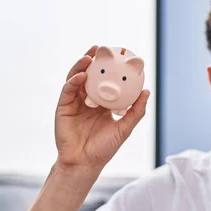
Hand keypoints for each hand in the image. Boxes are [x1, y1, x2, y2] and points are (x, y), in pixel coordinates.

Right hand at [54, 45, 150, 170]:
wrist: (85, 163)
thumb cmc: (104, 148)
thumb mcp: (125, 128)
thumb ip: (136, 111)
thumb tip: (147, 91)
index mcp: (102, 103)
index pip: (104, 80)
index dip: (108, 67)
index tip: (117, 54)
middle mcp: (87, 100)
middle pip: (89, 75)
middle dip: (92, 60)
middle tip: (99, 47)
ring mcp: (74, 102)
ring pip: (76, 78)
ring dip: (81, 65)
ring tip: (89, 56)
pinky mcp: (63, 107)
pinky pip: (68, 90)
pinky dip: (74, 81)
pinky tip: (82, 75)